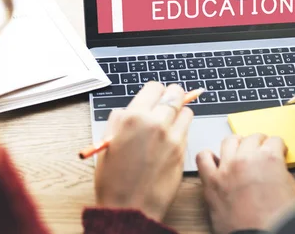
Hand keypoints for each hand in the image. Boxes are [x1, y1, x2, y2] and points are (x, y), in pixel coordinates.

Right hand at [94, 82, 193, 221]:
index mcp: (133, 118)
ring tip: (169, 123)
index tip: (154, 97)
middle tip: (167, 103)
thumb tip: (129, 110)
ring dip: (179, 113)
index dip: (154, 92)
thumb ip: (119, 120)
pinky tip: (170, 139)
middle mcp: (156, 123)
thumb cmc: (114, 180)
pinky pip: (188, 130)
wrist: (130, 208)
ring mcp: (172, 137)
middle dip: (171, 96)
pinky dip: (182, 130)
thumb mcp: (107, 142)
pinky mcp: (183, 151)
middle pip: (175, 94)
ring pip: (186, 110)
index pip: (155, 87)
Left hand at [197, 134, 294, 233]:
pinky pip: (203, 158)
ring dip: (237, 144)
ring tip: (240, 151)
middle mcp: (246, 159)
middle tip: (261, 150)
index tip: (277, 150)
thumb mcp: (294, 193)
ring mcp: (226, 168)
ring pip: (229, 141)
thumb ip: (284, 174)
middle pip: (252, 138)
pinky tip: (216, 161)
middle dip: (260, 143)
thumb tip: (277, 170)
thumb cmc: (277, 220)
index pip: (275, 140)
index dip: (278, 147)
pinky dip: (208, 156)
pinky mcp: (211, 182)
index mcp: (269, 159)